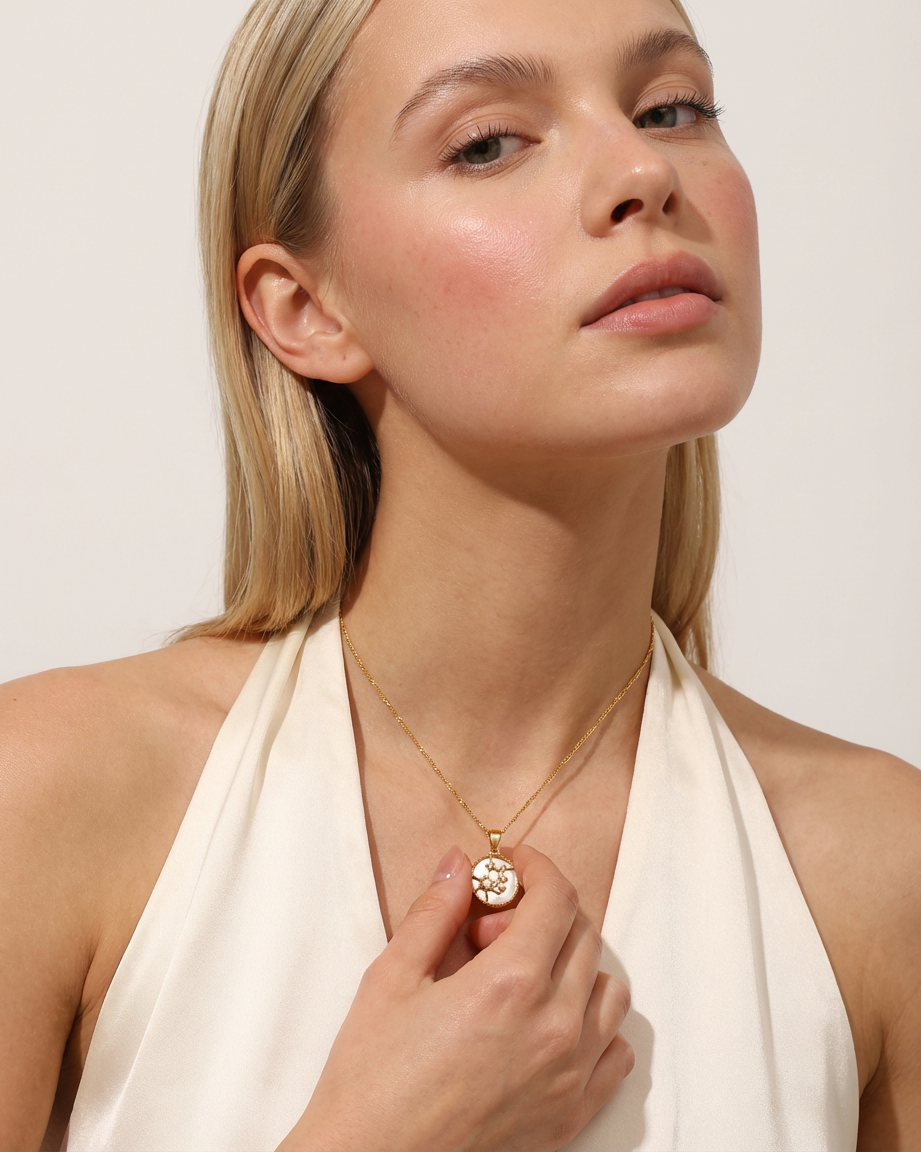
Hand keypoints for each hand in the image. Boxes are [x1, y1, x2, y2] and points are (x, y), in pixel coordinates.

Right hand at [279, 844, 632, 1151]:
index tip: (513, 866)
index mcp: (509, 985)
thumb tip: (460, 864)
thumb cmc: (372, 1076)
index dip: (537, 868)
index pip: (557, 898)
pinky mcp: (572, 1113)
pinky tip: (545, 1022)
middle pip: (583, 934)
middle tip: (491, 928)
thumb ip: (435, 911)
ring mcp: (570, 1074)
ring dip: (571, 964)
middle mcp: (553, 1026)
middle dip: (542, 912)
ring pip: (606, 987)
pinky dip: (592, 1022)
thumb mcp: (392, 977)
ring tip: (519, 976)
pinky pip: (615, 1049)